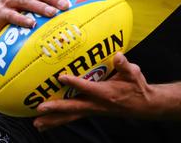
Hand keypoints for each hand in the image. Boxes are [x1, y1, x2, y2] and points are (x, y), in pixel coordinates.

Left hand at [33, 52, 156, 130]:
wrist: (143, 105)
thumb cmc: (137, 86)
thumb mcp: (134, 73)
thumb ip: (125, 65)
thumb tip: (118, 55)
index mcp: (106, 93)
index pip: (88, 87)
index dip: (74, 82)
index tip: (61, 77)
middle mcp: (97, 104)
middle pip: (74, 107)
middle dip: (57, 108)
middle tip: (40, 107)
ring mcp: (93, 110)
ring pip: (71, 116)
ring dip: (54, 120)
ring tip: (37, 123)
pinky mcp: (91, 111)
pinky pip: (73, 117)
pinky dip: (59, 120)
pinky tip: (47, 124)